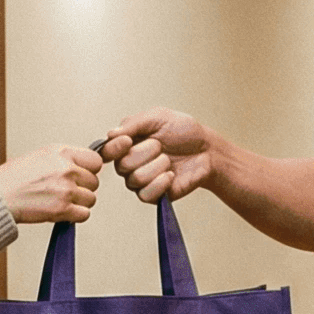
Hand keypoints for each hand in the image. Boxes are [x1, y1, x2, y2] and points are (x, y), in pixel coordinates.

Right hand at [0, 143, 103, 223]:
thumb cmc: (12, 178)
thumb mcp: (40, 156)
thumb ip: (64, 159)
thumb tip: (81, 166)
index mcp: (61, 152)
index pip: (95, 160)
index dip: (89, 169)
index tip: (83, 174)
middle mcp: (66, 169)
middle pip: (94, 182)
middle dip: (83, 187)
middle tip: (66, 190)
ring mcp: (66, 189)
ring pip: (91, 199)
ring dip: (79, 202)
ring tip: (62, 200)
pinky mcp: (62, 209)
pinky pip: (84, 214)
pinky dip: (75, 215)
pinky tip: (62, 211)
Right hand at [99, 109, 214, 204]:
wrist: (207, 151)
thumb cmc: (184, 133)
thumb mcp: (158, 117)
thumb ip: (133, 123)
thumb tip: (111, 133)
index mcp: (127, 145)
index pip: (106, 151)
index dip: (114, 148)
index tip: (128, 140)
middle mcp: (129, 164)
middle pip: (122, 166)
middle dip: (146, 152)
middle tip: (160, 146)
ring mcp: (140, 181)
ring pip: (136, 179)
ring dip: (158, 166)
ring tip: (169, 160)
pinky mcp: (152, 195)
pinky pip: (146, 194)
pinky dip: (162, 182)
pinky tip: (171, 174)